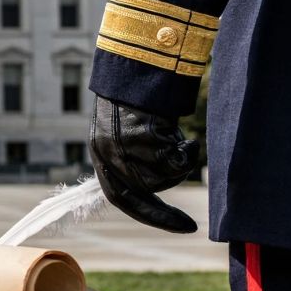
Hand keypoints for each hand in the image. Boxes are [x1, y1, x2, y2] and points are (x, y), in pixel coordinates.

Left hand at [89, 95, 198, 233]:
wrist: (137, 64)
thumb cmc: (139, 96)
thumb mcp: (126, 131)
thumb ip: (134, 158)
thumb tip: (152, 189)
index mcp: (102, 154)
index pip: (119, 197)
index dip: (144, 214)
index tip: (167, 227)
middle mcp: (108, 154)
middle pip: (145, 191)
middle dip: (166, 206)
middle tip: (189, 226)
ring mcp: (123, 148)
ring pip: (163, 178)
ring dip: (178, 165)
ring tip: (179, 140)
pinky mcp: (143, 139)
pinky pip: (175, 162)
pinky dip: (188, 153)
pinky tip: (188, 139)